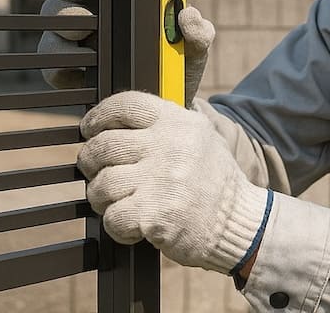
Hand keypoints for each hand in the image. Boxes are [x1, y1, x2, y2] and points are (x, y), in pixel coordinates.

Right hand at [37, 0, 214, 107]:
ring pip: (50, 37)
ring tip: (83, 53)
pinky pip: (52, 72)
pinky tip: (79, 78)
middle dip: (65, 10)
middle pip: (58, 4)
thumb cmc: (180, 66)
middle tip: (83, 25)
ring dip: (60, 43)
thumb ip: (199, 32)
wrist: (171, 106)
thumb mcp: (194, 48)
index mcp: (115, 1)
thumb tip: (188, 15)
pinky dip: (60, 72)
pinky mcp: (70, 78)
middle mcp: (89, 21)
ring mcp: (74, 49)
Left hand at [77, 90, 268, 273]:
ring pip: (102, 183)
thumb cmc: (215, 182)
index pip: (126, 105)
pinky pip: (112, 217)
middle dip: (90, 160)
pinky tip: (130, 224)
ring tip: (113, 201)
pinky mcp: (153, 215)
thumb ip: (169, 122)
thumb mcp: (203, 137)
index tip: (90, 128)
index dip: (99, 116)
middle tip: (94, 170)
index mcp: (179, 123)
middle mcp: (169, 147)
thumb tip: (123, 116)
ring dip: (100, 196)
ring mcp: (160, 181)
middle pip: (104, 145)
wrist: (239, 223)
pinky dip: (115, 225)